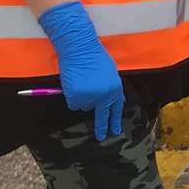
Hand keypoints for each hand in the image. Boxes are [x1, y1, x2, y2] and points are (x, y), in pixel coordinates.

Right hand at [38, 0, 124, 140]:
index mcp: (115, 89)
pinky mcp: (76, 98)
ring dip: (82, 98)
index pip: (116, 109)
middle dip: (101, 128)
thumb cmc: (95, 57)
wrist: (80, 50)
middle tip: (100, 138)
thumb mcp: (110, 73)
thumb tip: (112, 100)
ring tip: (82, 81)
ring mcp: (90, 99)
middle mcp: (104, 97)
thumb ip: (111, 87)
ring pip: (84, 106)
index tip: (114, 131)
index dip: (114, 121)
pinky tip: (74, 84)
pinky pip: (73, 103)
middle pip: (101, 115)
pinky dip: (72, 96)